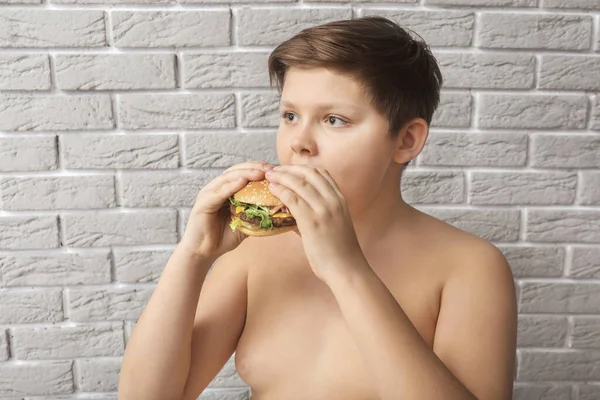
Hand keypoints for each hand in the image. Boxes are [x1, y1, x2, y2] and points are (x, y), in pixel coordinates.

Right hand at [180, 161, 273, 258]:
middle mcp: (217, 188)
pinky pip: (219, 192)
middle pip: (236, 171)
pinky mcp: (203, 203)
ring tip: (260, 173)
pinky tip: (242, 181)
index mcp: (226, 190)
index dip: (259, 168)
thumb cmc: (223, 237)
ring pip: (228, 178)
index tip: (276, 170)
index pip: (243, 173)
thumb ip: (256, 213)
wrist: (203, 252)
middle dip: (255, 167)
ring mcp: (208, 194)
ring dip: (245, 173)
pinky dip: (231, 186)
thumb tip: (277, 210)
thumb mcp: (244, 222)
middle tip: (271, 168)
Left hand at [265, 165, 363, 280]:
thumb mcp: (333, 226)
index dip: (303, 168)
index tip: (289, 169)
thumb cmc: (339, 253)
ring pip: (300, 184)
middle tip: (274, 170)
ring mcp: (324, 210)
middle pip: (309, 174)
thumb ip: (315, 216)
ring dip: (282, 177)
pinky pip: (293, 199)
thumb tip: (293, 215)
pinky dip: (281, 191)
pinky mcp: (312, 222)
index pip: (322, 173)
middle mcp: (334, 201)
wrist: (347, 270)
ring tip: (269, 176)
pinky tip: (272, 190)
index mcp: (341, 200)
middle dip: (289, 169)